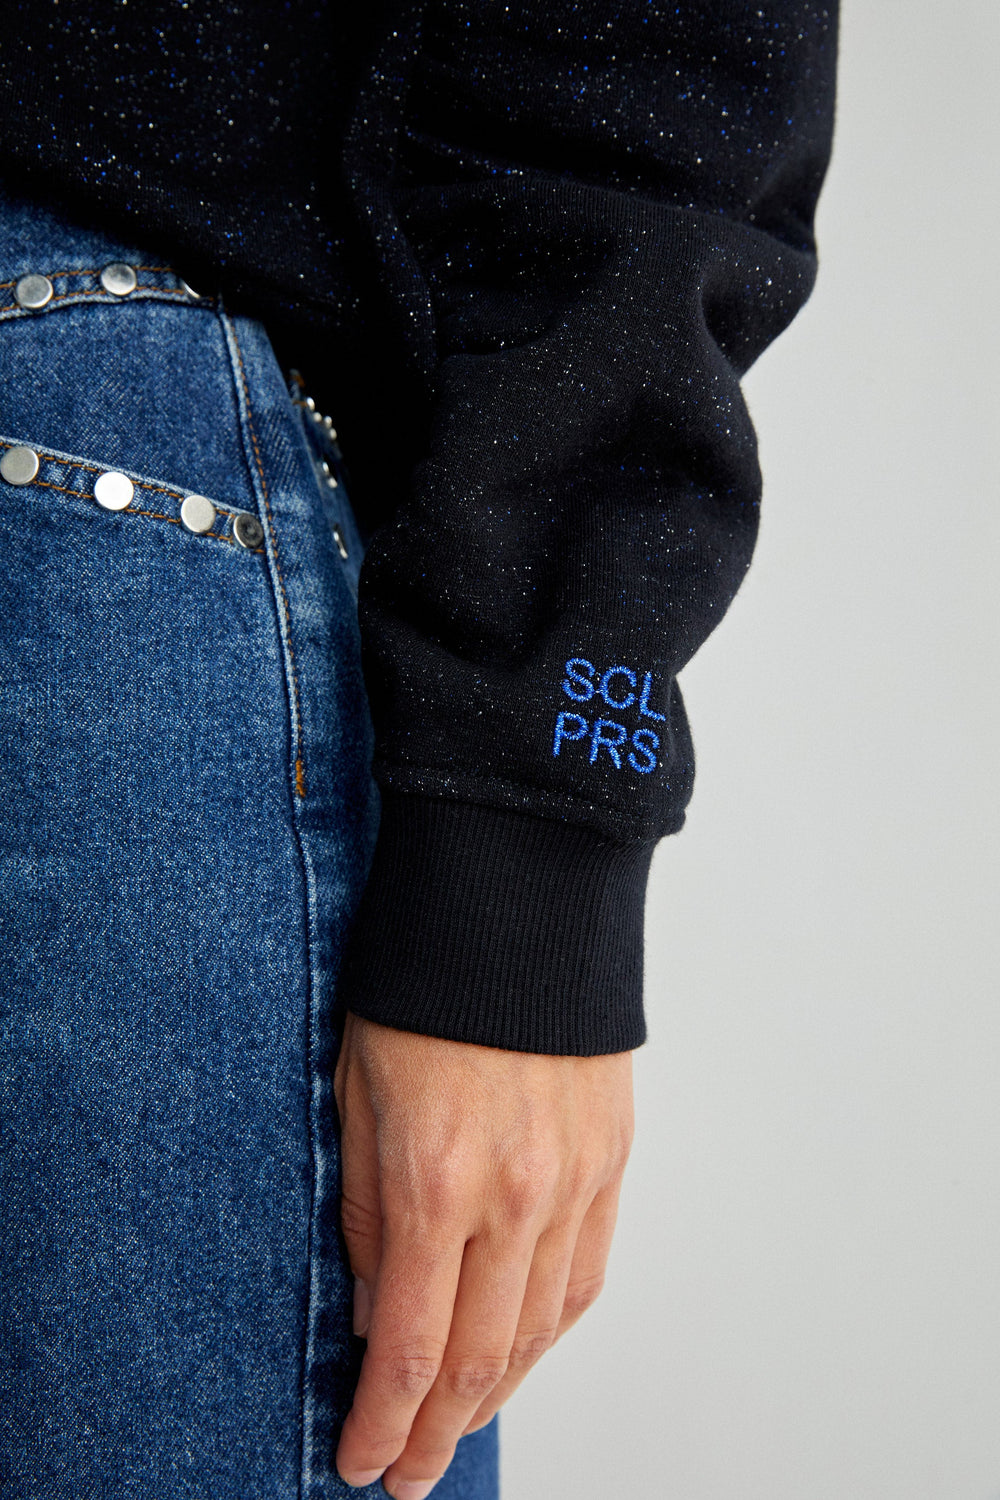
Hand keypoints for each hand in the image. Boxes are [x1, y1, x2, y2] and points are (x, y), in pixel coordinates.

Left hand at [332, 1011, 633, 1497]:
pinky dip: (550, 1332)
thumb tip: (371, 1311)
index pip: (409, 1347)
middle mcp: (515, 1198)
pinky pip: (586, 1275)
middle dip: (434, 1432)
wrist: (520, 906)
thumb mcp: (355, 1092)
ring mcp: (574, 1182)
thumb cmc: (423, 988)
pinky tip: (522, 1354)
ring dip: (495, 1394)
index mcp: (435, 1182)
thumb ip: (363, 1212)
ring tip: (457, 1429)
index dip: (381, 1423)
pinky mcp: (611, 1160)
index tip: (361, 1463)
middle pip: (478, 1358)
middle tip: (407, 1475)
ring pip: (539, 1330)